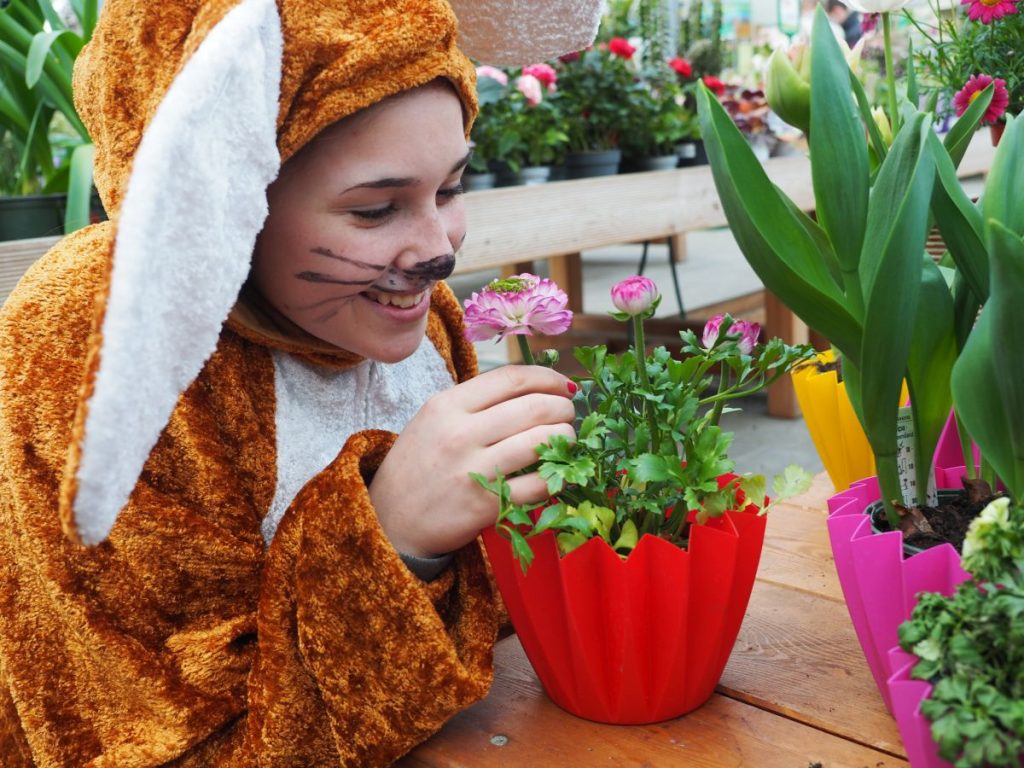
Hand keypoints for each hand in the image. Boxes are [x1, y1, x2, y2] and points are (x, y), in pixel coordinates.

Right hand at [369, 365, 576, 556]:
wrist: (390, 521)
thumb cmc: (418, 466)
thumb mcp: (434, 420)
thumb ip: (477, 403)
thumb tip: (535, 388)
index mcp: (448, 405)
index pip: (512, 378)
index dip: (549, 378)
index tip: (565, 386)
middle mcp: (460, 433)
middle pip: (534, 407)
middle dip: (564, 408)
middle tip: (568, 415)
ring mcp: (473, 471)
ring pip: (542, 441)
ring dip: (566, 438)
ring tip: (565, 441)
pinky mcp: (487, 505)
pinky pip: (539, 485)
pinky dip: (556, 477)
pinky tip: (555, 474)